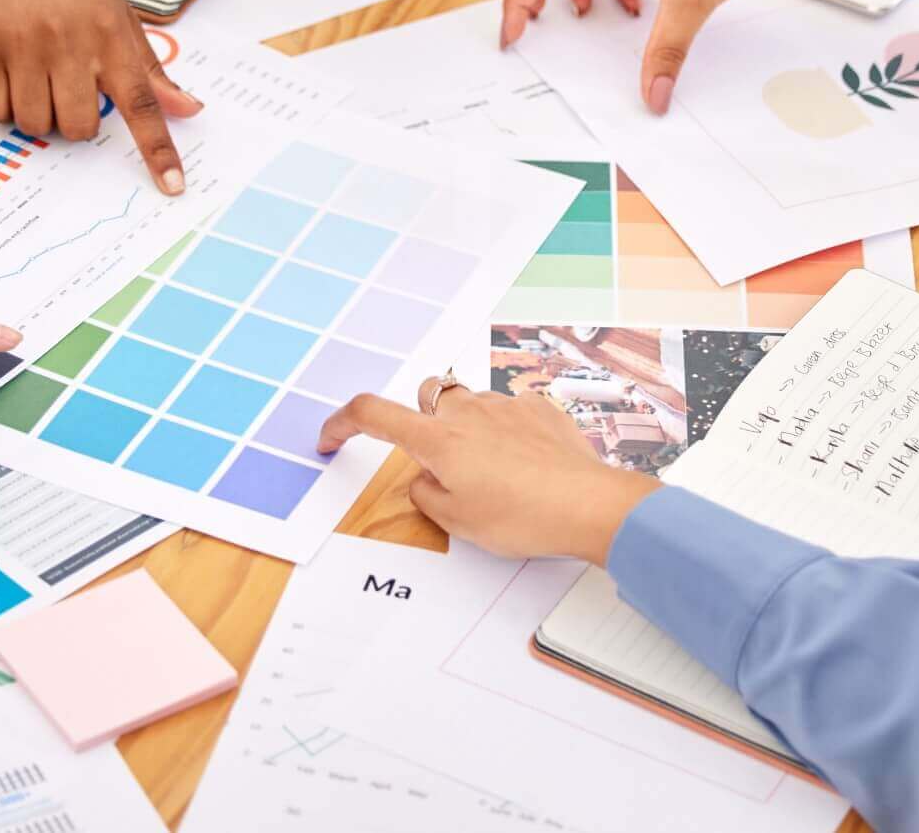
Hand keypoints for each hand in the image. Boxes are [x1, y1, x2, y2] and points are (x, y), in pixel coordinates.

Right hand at [0, 0, 201, 190]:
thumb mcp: (119, 15)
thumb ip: (150, 69)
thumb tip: (190, 109)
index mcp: (111, 36)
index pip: (142, 102)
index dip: (157, 147)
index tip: (172, 185)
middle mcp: (70, 42)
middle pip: (79, 127)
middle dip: (75, 122)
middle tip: (68, 89)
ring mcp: (24, 45)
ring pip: (35, 125)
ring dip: (38, 116)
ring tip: (38, 77)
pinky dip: (3, 107)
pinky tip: (11, 75)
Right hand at [318, 383, 656, 563]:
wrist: (587, 505)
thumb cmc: (522, 517)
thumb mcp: (458, 521)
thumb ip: (428, 494)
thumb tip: (426, 478)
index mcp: (438, 440)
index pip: (373, 414)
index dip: (342, 423)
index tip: (331, 438)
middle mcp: (467, 411)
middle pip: (427, 397)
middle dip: (422, 419)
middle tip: (438, 461)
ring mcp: (505, 404)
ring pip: (469, 403)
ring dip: (467, 428)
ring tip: (490, 471)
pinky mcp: (538, 407)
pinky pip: (508, 409)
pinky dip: (505, 430)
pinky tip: (523, 463)